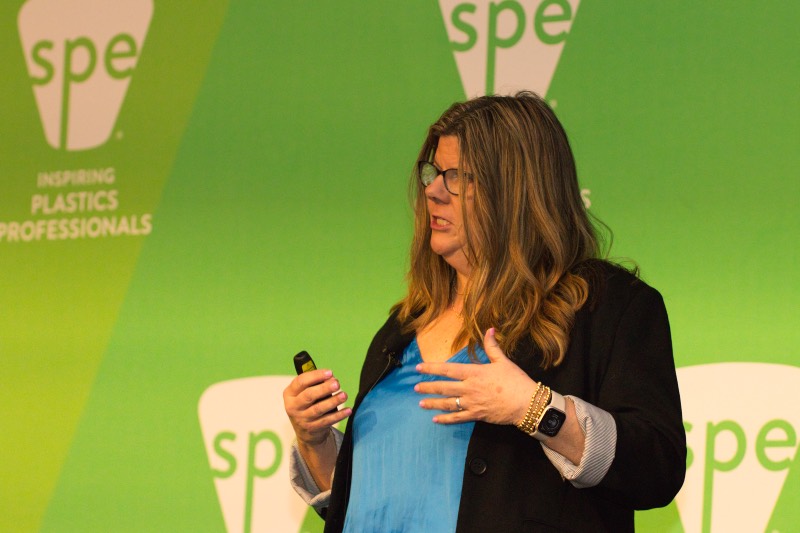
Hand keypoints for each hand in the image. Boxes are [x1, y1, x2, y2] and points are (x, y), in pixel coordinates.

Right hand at [283, 369, 351, 446]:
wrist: (304, 431)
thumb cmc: (306, 405)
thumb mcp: (304, 393)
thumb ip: (315, 384)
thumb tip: (331, 378)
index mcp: (289, 394)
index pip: (300, 382)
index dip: (315, 376)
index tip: (329, 372)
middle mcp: (293, 406)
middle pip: (309, 395)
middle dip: (324, 388)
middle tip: (337, 384)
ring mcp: (302, 419)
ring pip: (318, 409)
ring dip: (333, 401)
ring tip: (344, 395)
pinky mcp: (312, 428)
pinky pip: (327, 421)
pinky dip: (338, 415)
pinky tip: (347, 410)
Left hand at [415, 328, 536, 424]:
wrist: (526, 403)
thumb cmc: (515, 380)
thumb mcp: (503, 361)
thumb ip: (492, 346)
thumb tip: (489, 329)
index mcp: (474, 373)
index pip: (448, 369)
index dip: (432, 368)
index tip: (419, 368)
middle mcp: (469, 388)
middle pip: (444, 387)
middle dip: (428, 387)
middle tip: (416, 387)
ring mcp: (471, 403)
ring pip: (448, 403)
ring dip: (433, 403)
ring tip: (420, 403)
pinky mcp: (477, 415)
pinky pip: (457, 418)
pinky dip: (446, 419)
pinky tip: (436, 419)